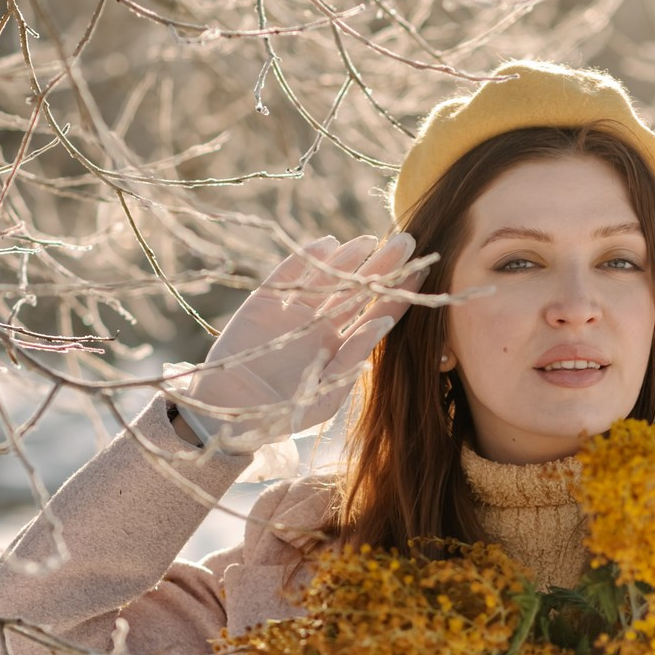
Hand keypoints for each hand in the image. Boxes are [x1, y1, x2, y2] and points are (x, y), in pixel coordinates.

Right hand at [168, 231, 426, 449]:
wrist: (232, 414)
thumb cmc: (284, 413)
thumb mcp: (326, 395)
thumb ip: (352, 359)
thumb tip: (383, 322)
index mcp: (342, 346)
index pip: (378, 313)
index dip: (399, 293)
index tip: (422, 271)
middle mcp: (323, 325)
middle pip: (358, 290)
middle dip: (381, 266)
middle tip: (406, 241)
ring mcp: (295, 311)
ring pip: (327, 277)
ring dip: (348, 259)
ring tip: (370, 240)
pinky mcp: (266, 302)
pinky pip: (288, 275)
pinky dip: (305, 259)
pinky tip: (328, 244)